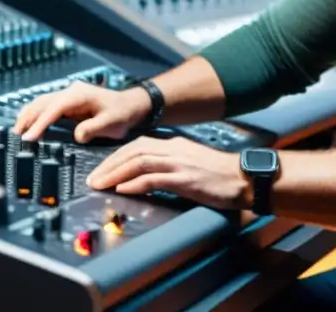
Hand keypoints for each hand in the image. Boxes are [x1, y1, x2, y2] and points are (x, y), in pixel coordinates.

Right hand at [13, 81, 150, 142]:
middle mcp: (71, 92)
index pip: (55, 108)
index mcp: (80, 94)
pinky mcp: (67, 104)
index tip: (30, 137)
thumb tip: (77, 135)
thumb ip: (94, 128)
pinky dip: (35, 115)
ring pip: (42, 103)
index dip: (41, 122)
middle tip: (16, 136)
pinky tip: (28, 124)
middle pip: (43, 102)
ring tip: (17, 131)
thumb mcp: (112, 122)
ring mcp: (68, 96)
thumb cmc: (122, 113)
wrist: (130, 105)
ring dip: (29, 115)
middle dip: (28, 118)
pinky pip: (47, 107)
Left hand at [86, 136, 252, 210]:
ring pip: (139, 162)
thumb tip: (144, 176)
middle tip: (92, 179)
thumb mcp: (189, 163)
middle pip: (133, 151)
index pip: (137, 145)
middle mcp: (173, 149)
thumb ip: (168, 165)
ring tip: (100, 185)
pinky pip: (154, 178)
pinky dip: (135, 183)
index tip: (101, 169)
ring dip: (116, 174)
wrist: (243, 178)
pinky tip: (123, 190)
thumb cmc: (218, 175)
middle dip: (109, 164)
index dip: (115, 156)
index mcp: (173, 144)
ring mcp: (179, 163)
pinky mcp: (185, 178)